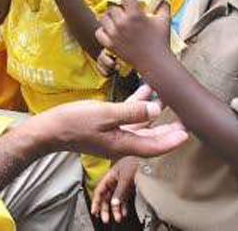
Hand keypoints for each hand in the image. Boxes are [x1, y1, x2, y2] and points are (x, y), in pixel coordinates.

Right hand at [31, 98, 187, 160]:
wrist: (50, 129)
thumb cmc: (75, 122)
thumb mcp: (105, 115)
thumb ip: (131, 112)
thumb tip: (155, 110)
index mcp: (123, 144)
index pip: (154, 147)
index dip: (172, 140)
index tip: (187, 133)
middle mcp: (121, 142)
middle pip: (151, 138)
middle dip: (168, 129)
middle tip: (185, 120)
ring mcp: (113, 134)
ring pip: (141, 126)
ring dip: (154, 113)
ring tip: (168, 99)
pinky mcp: (105, 125)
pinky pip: (127, 116)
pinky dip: (137, 105)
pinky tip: (144, 90)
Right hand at [91, 156, 137, 223]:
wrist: (148, 158)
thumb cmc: (134, 162)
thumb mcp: (125, 178)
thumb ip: (119, 191)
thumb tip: (114, 203)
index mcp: (110, 176)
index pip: (99, 191)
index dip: (96, 202)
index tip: (94, 211)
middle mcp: (114, 181)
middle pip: (106, 197)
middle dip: (105, 209)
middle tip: (105, 219)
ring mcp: (122, 184)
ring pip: (116, 199)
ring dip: (116, 210)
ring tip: (118, 218)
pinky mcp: (130, 187)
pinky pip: (124, 199)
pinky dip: (123, 206)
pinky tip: (124, 212)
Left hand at [96, 0, 171, 74]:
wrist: (154, 63)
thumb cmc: (161, 41)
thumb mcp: (165, 21)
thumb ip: (164, 6)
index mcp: (135, 15)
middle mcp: (122, 23)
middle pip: (112, 7)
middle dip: (118, 7)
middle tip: (124, 10)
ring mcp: (114, 35)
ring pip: (103, 18)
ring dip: (109, 18)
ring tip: (116, 20)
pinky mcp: (110, 45)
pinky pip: (99, 32)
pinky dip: (103, 30)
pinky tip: (110, 30)